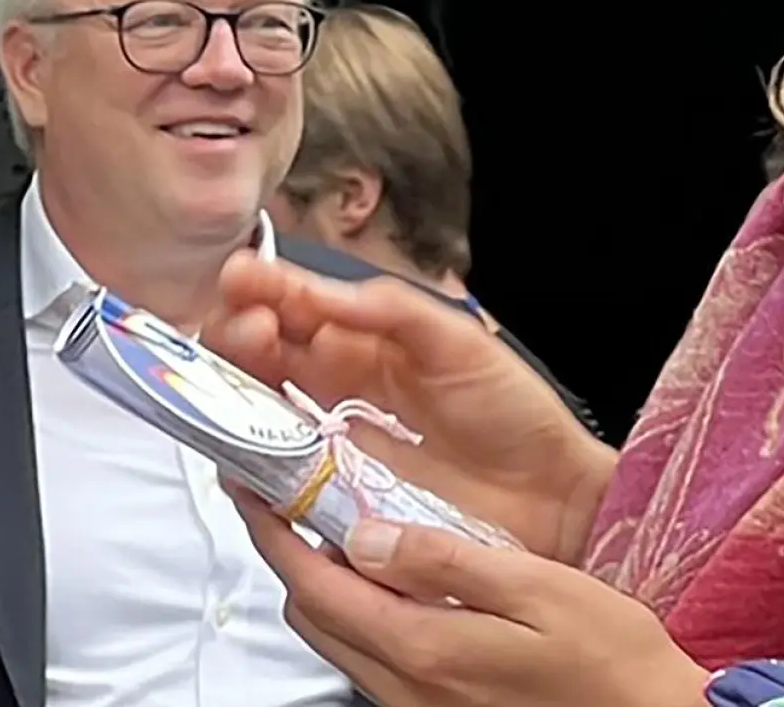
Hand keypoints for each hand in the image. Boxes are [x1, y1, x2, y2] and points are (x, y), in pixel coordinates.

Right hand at [204, 254, 614, 563]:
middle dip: (236, 334)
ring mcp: (325, 446)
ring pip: (250, 413)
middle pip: (254, 357)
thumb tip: (316, 290)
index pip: (288, 307)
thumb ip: (388, 309)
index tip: (243, 280)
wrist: (552, 503)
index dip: (258, 290)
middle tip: (247, 329)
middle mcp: (331, 390)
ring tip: (241, 376)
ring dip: (231, 391)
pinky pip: (269, 478)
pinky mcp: (328, 500)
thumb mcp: (456, 341)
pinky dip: (244, 461)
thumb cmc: (514, 419)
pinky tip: (244, 443)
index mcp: (359, 342)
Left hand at [230, 489, 710, 706]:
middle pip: (309, 613)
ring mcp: (417, 705)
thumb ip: (443, 562)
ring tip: (342, 530)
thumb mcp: (538, 591)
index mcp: (422, 647)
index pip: (309, 583)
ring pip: (335, 637)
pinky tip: (394, 585)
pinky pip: (370, 659)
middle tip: (291, 499)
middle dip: (288, 554)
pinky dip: (360, 613)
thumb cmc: (614, 666)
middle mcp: (407, 685)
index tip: (248, 487)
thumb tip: (366, 535)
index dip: (269, 532)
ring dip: (323, 584)